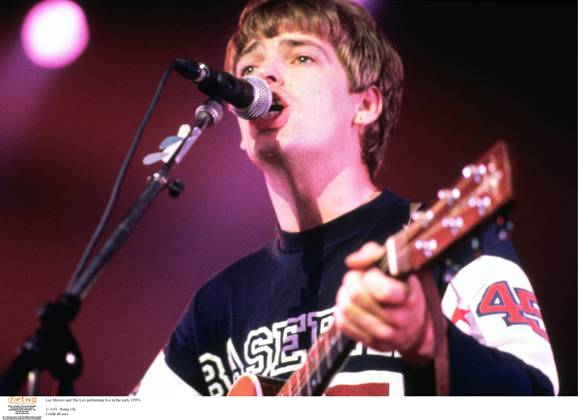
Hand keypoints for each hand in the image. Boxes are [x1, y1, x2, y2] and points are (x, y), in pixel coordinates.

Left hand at [334, 242, 434, 365]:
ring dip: (345, 295)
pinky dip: (342, 311)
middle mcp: (399, 320)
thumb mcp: (397, 264)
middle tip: (359, 279)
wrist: (415, 326)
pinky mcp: (370, 343)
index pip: (383, 291)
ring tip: (354, 291)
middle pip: (356, 295)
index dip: (371, 275)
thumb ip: (374, 253)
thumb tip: (352, 262)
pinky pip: (343, 324)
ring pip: (346, 309)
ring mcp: (384, 334)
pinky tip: (353, 305)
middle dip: (353, 281)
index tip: (375, 273)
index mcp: (409, 299)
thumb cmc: (403, 288)